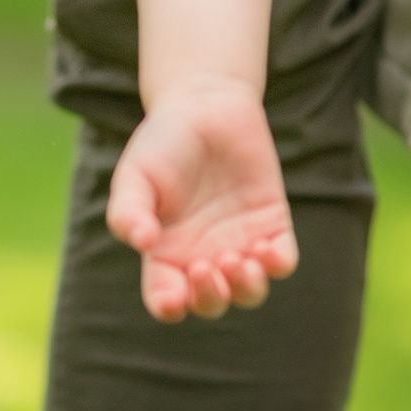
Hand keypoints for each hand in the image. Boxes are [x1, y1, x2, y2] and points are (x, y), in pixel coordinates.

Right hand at [107, 81, 298, 321]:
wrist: (205, 105)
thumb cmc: (163, 142)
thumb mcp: (135, 173)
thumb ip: (128, 210)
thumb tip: (143, 244)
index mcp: (166, 252)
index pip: (166, 296)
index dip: (169, 306)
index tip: (173, 299)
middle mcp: (203, 255)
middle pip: (211, 303)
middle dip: (210, 298)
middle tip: (205, 266)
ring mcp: (239, 243)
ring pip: (249, 292)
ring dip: (244, 288)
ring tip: (236, 259)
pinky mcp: (271, 225)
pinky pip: (281, 262)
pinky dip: (275, 265)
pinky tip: (262, 246)